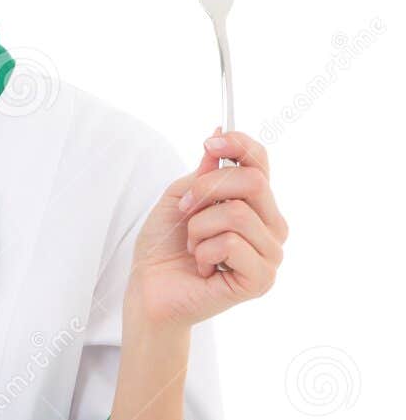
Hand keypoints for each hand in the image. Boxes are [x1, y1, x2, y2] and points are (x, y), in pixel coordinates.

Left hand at [126, 127, 288, 328]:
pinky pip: (231, 243)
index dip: (239, 145)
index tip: (209, 143)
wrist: (149, 289)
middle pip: (254, 182)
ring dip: (199, 228)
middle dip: (207, 190)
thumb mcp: (179, 196)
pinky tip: (204, 268)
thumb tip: (221, 130)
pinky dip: (204, 252)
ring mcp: (270, 255)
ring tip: (195, 248)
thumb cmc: (165, 248)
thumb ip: (204, 170)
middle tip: (184, 210)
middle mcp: (271, 227)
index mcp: (256, 205)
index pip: (261, 163)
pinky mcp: (260, 279)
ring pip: (237, 214)